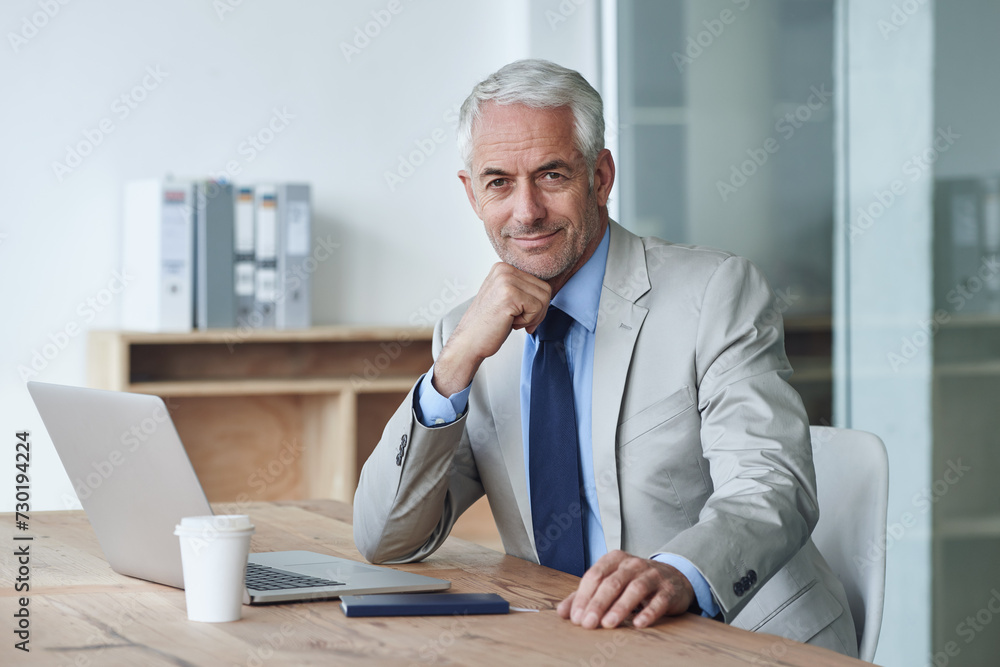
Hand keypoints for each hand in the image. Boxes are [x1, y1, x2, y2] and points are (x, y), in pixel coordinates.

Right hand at [432, 263, 551, 395]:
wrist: (469, 342)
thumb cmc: (489, 324)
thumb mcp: (507, 298)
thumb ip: (523, 289)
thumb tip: (551, 289)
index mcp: (503, 267)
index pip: (540, 282)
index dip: (536, 304)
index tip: (520, 315)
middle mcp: (504, 269)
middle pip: (546, 289)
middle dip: (537, 311)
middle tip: (518, 321)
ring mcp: (506, 280)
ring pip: (544, 298)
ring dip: (532, 316)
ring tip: (512, 321)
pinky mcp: (509, 294)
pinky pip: (537, 308)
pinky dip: (528, 321)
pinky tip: (510, 323)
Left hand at [556, 550, 694, 628]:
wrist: (673, 577)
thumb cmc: (634, 580)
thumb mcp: (610, 581)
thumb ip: (585, 595)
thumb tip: (563, 612)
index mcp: (614, 559)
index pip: (594, 576)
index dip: (583, 597)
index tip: (576, 618)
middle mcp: (633, 564)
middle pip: (612, 583)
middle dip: (598, 604)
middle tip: (587, 624)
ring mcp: (652, 575)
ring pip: (635, 589)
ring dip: (620, 607)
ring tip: (608, 624)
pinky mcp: (668, 590)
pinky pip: (658, 601)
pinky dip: (648, 612)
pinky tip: (638, 624)